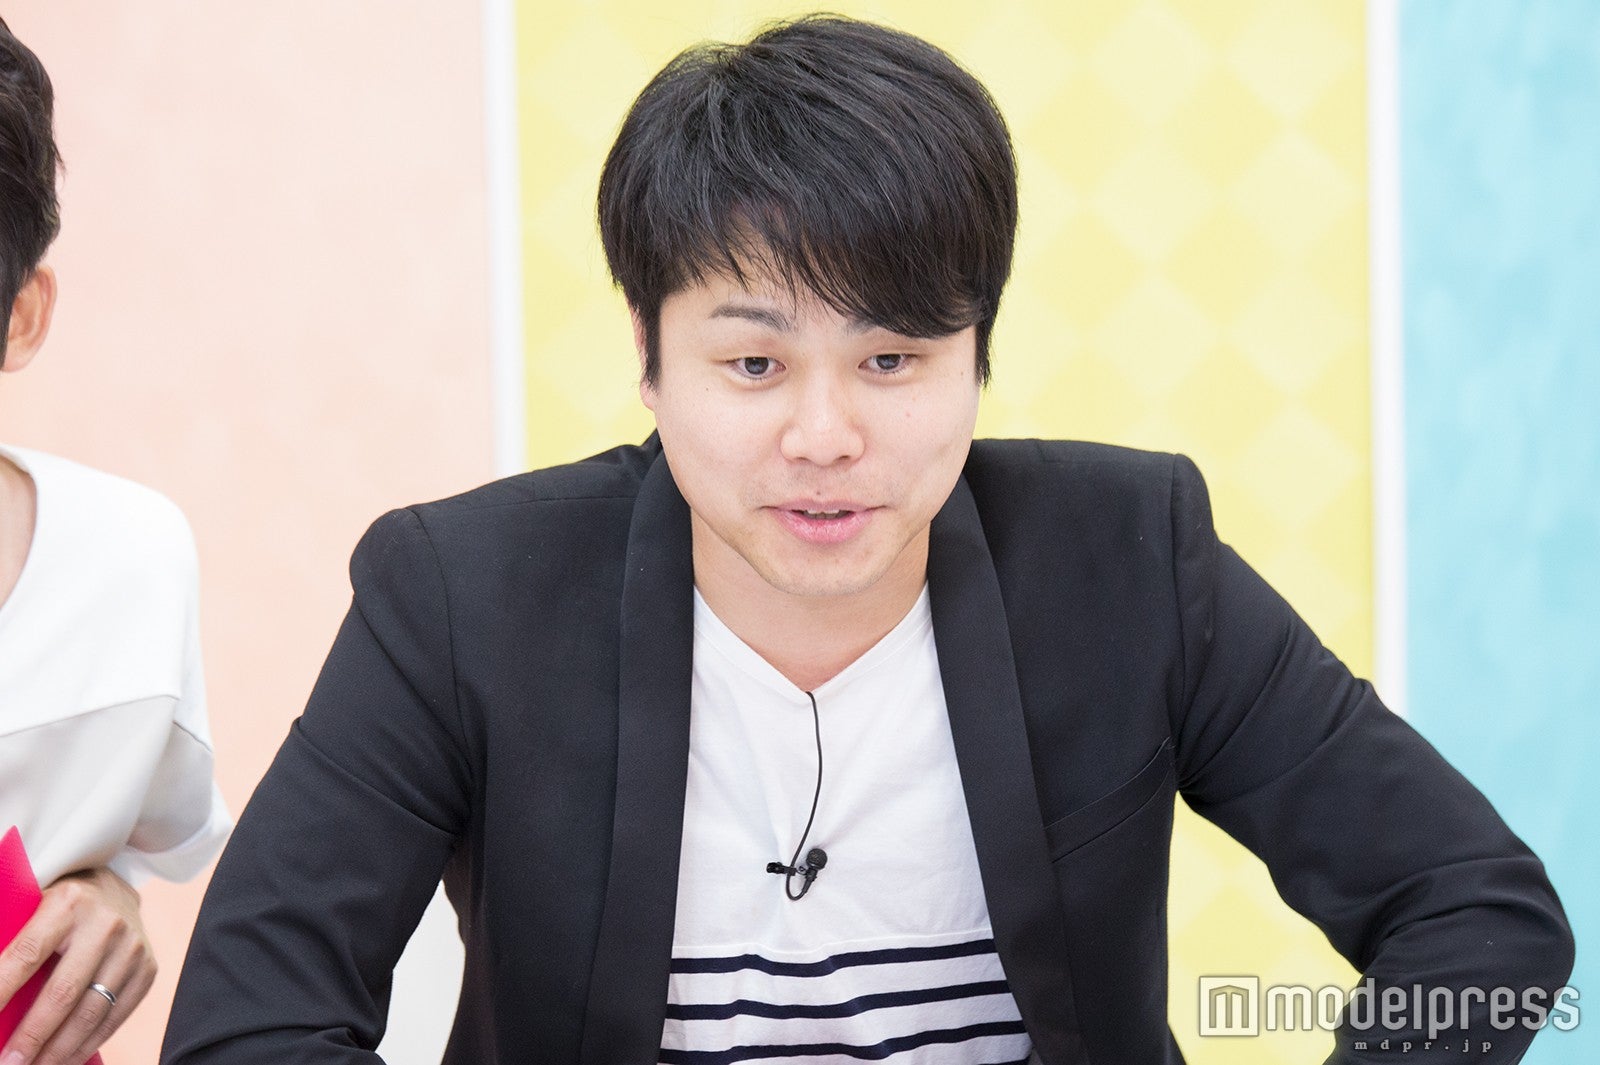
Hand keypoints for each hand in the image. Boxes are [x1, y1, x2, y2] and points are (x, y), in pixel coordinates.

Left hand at [0, 866, 153, 1064]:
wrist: (114, 892)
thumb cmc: (57, 908)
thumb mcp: (32, 908)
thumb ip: (13, 944)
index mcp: (68, 903)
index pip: (27, 956)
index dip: (1, 993)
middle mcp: (106, 924)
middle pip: (62, 993)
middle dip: (31, 1036)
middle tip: (8, 1064)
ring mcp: (132, 948)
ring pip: (91, 1012)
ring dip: (58, 1050)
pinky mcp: (148, 969)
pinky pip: (115, 1017)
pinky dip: (87, 1044)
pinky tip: (66, 1059)